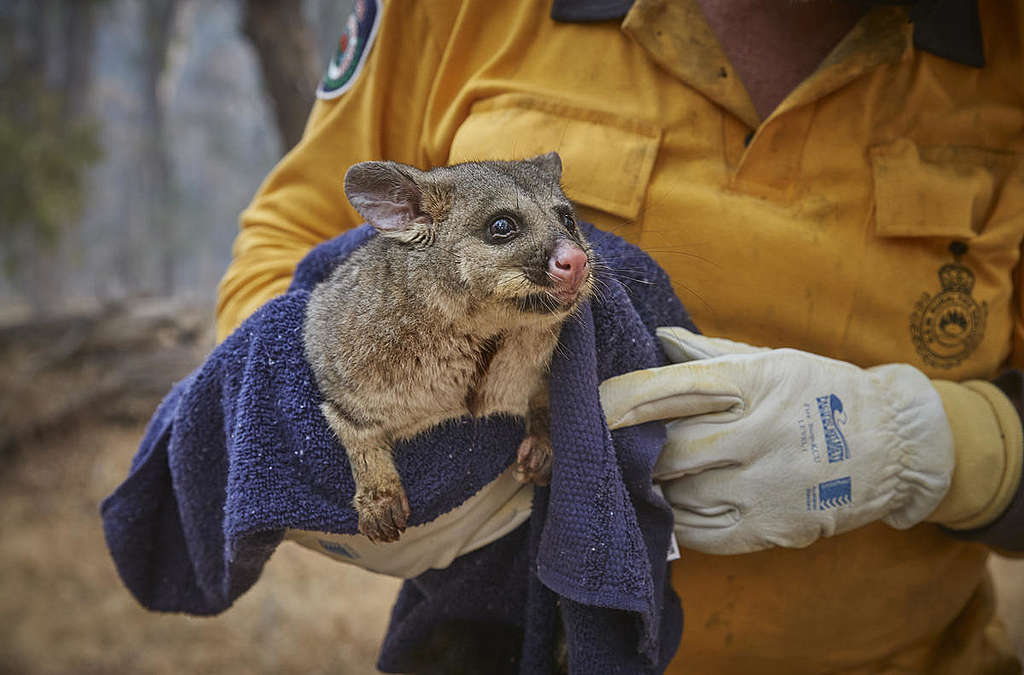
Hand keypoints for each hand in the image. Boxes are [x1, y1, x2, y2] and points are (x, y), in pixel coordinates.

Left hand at [599, 327, 953, 554]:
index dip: (624, 398)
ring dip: (652, 484)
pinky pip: (698, 530)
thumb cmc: (823, 394)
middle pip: (669, 447)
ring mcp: (765, 486)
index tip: (594, 403)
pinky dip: (674, 517)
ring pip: (678, 492)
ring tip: (641, 472)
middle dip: (632, 448)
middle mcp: (759, 434)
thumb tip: (659, 338)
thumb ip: (710, 354)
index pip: (673, 389)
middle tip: (610, 444)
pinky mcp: (768, 529)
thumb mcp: (775, 360)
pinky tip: (670, 502)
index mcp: (756, 383)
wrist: (894, 447)